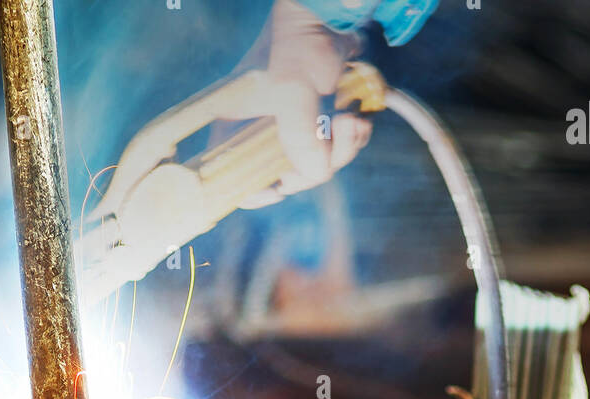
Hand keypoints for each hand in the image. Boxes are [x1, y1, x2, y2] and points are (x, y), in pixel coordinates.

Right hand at [246, 0, 372, 204]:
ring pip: (316, 164)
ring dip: (342, 149)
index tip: (280, 187)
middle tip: (337, 136)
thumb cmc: (298, 43)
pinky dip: (350, 141)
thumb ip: (301, 139)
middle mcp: (260, 131)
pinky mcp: (318, 123)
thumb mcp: (293, 91)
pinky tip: (359, 119)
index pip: (230, 175)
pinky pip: (334, 149)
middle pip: (284, 176)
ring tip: (353, 121)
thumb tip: (316, 173)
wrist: (331, 14)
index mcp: (235, 125)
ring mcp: (291, 129)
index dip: (252, 190)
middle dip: (316, 164)